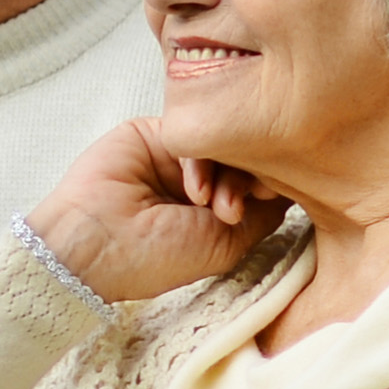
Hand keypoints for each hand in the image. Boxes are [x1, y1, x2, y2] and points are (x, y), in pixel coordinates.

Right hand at [28, 115, 287, 301]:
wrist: (97, 246)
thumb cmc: (156, 259)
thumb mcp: (226, 244)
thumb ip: (262, 212)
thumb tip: (290, 184)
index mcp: (213, 207)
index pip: (256, 178)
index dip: (271, 182)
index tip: (270, 200)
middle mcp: (197, 177)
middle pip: (243, 156)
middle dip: (250, 178)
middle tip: (236, 207)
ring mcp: (175, 154)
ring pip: (222, 141)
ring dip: (226, 174)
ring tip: (210, 207)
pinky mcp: (152, 132)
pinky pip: (192, 129)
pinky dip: (202, 160)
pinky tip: (193, 191)